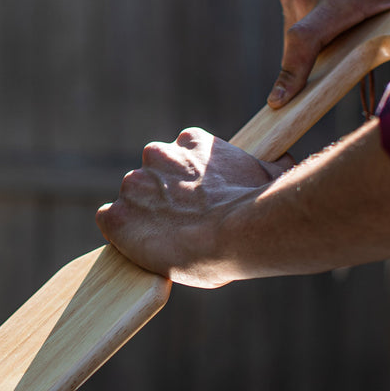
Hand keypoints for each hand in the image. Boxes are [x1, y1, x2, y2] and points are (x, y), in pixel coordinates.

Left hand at [96, 127, 293, 287]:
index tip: (196, 203)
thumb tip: (280, 163)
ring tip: (168, 242)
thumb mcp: (270, 172)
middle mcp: (157, 155)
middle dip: (162, 199)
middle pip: (150, 178)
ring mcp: (134, 185)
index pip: (176, 160)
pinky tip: (141, 247)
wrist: (242, 232)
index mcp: (191, 142)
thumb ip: (263, 165)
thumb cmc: (260, 206)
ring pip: (131, 201)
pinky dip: (121, 235)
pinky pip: (109, 222)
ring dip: (143, 218)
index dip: (185, 185)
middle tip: (182, 225)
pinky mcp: (118, 217)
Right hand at [269, 0, 389, 108]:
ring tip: (348, 23)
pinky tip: (339, 8)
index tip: (278, 101)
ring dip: (320, 41)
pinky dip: (315, 23)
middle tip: (349, 59)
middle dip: (323, 62)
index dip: (291, 75)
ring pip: (299, 34)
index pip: (304, 42)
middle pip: (305, 48)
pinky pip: (297, 19)